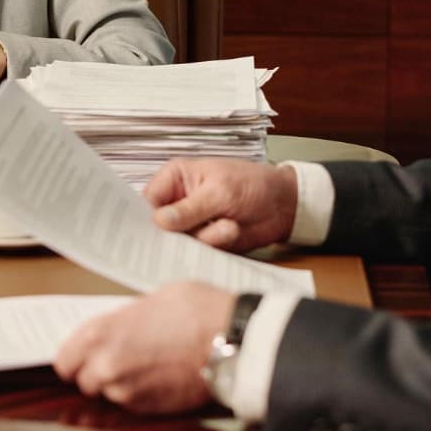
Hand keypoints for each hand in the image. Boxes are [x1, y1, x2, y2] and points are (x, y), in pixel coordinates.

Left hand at [54, 281, 234, 412]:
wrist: (232, 340)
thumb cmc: (197, 311)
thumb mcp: (151, 300)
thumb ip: (123, 320)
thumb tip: (118, 330)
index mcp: (99, 334)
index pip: (63, 362)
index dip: (74, 360)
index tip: (83, 358)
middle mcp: (106, 367)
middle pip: (84, 383)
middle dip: (97, 375)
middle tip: (120, 360)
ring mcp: (128, 392)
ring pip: (110, 397)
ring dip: (121, 386)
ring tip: (147, 367)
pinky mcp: (151, 410)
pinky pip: (134, 407)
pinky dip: (142, 396)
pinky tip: (161, 378)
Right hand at [143, 159, 298, 252]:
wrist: (284, 205)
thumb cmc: (251, 184)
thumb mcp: (220, 192)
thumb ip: (189, 209)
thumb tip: (158, 221)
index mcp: (175, 179)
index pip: (149, 200)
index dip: (146, 216)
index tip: (153, 230)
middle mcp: (178, 202)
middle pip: (159, 225)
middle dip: (174, 233)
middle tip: (188, 236)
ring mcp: (191, 224)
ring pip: (180, 241)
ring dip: (206, 237)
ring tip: (229, 225)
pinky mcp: (204, 241)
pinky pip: (198, 251)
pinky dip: (215, 245)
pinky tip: (232, 230)